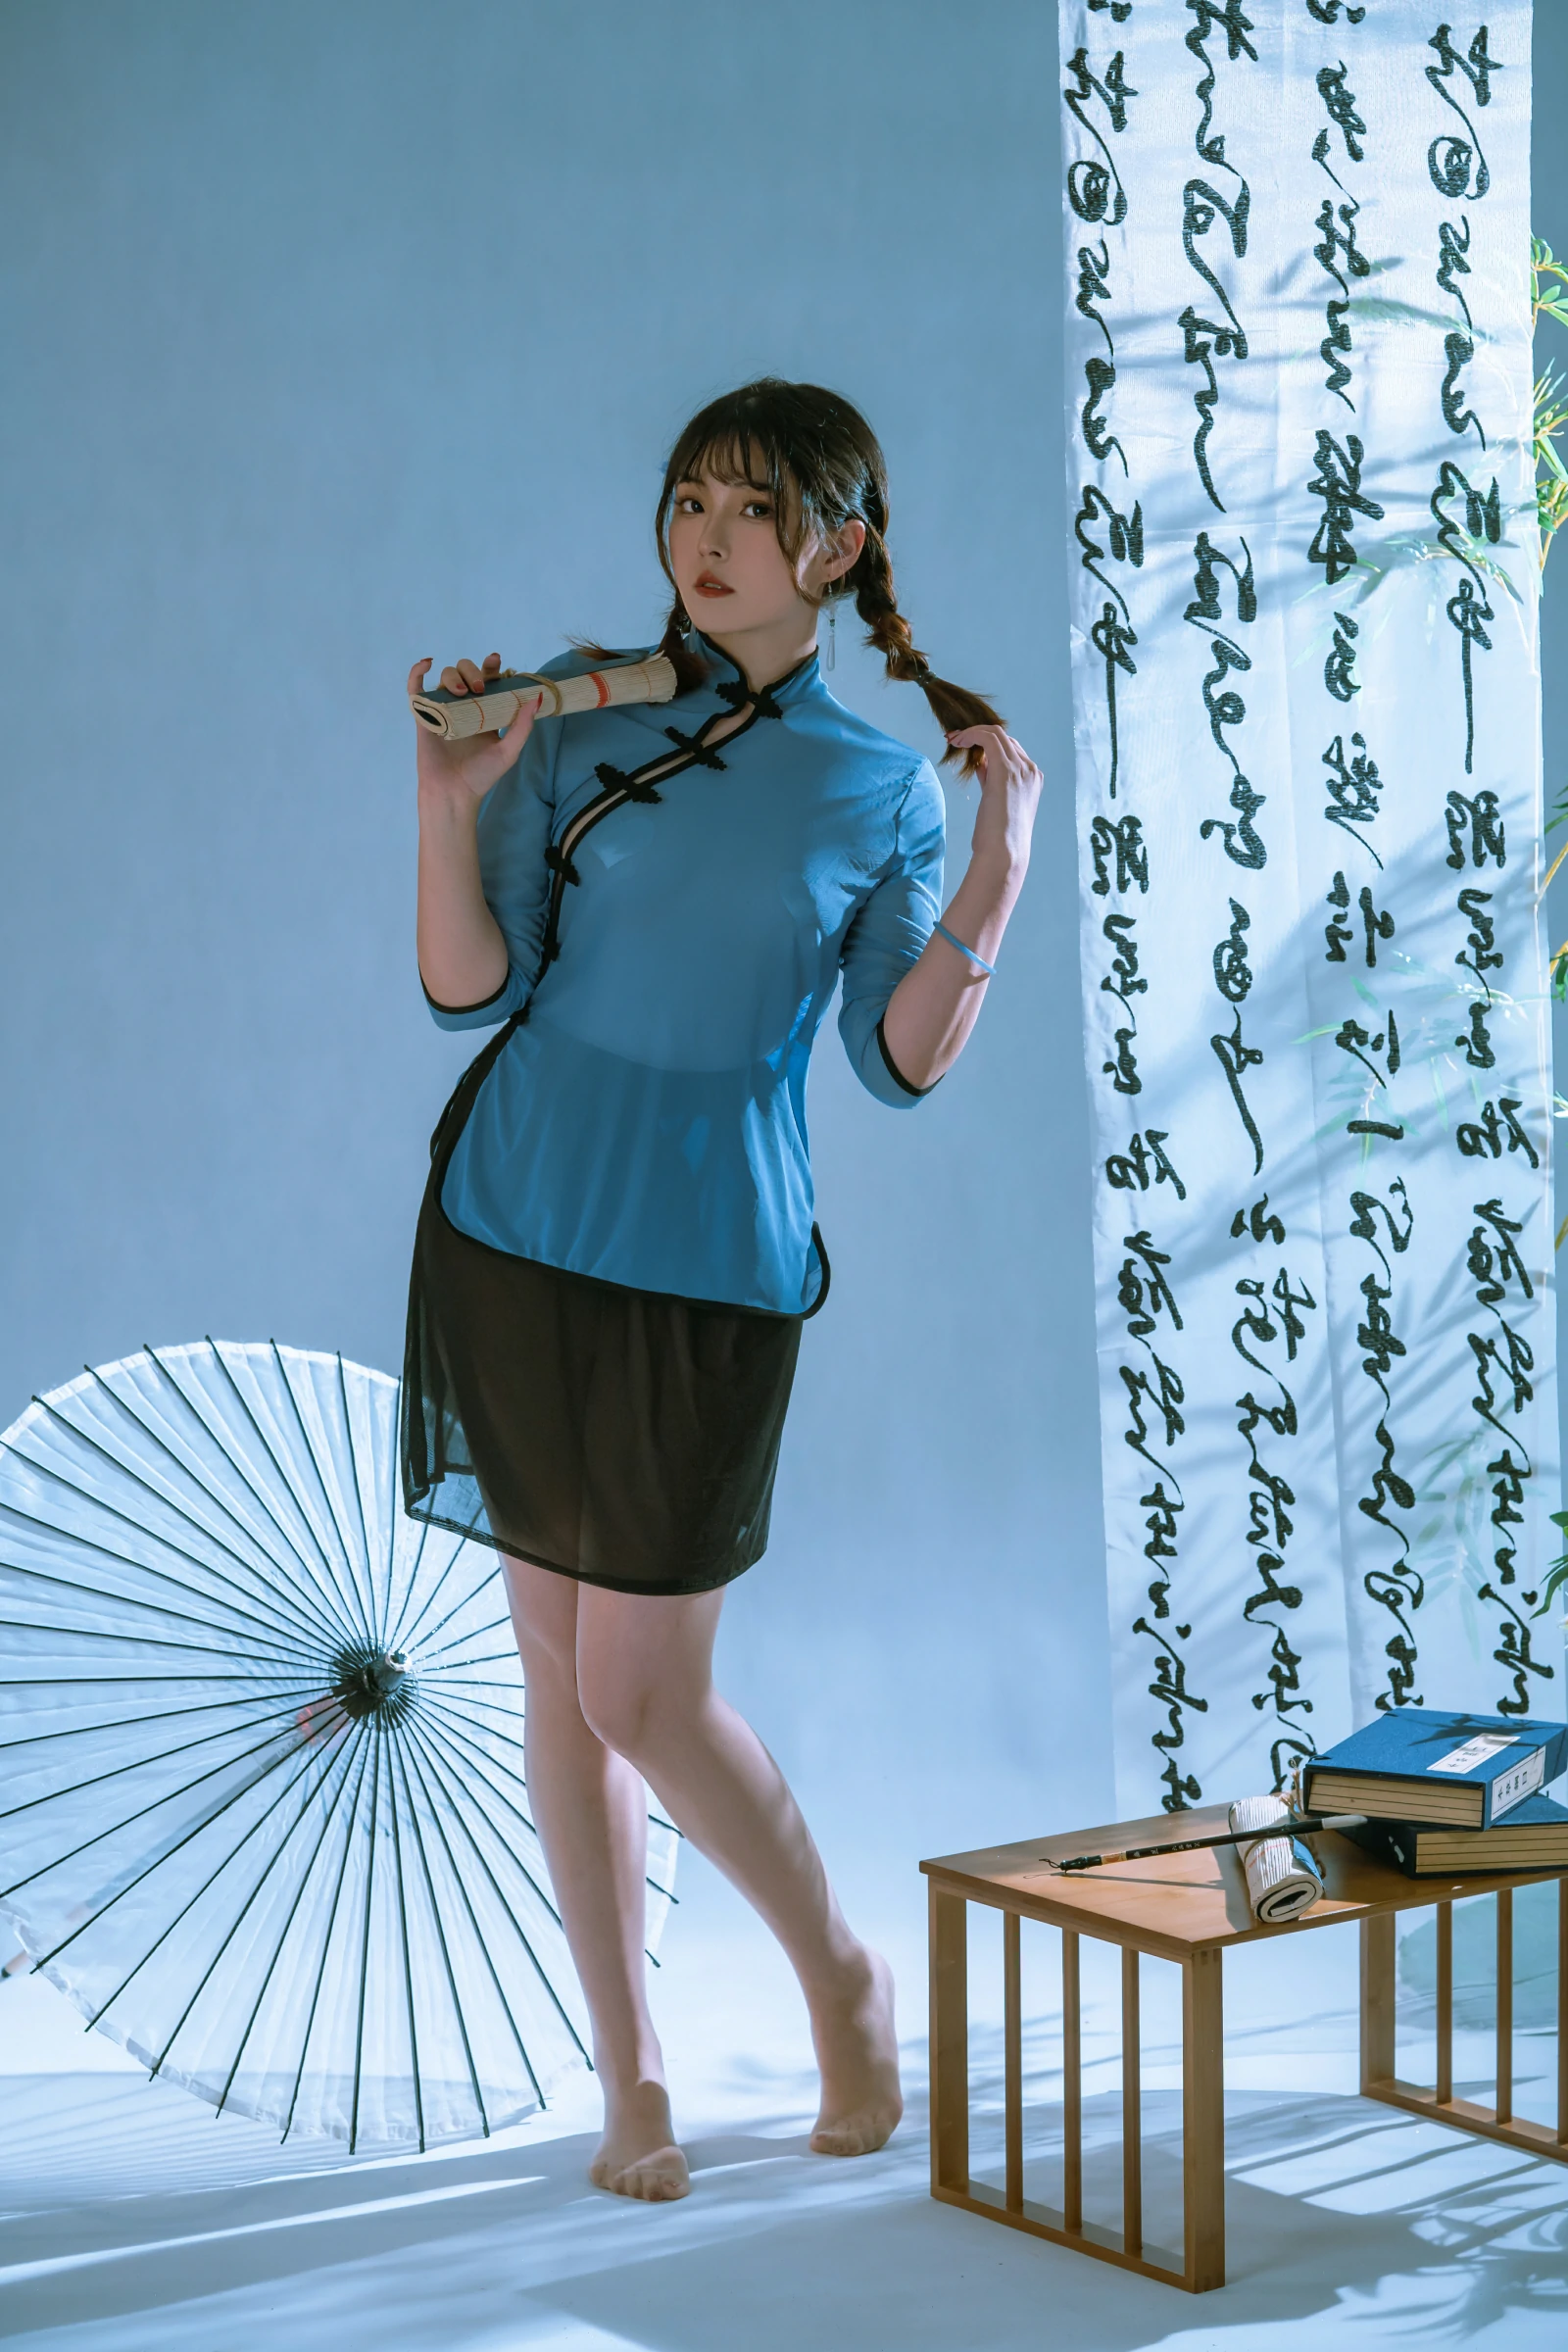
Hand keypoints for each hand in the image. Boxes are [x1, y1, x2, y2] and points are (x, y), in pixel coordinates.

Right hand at [409, 651, 541, 808]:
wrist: (455, 793)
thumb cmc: (481, 776)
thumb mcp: (508, 752)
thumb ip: (522, 727)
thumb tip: (536, 699)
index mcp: (484, 710)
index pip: (487, 679)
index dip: (490, 667)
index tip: (495, 661)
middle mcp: (463, 706)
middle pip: (465, 672)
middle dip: (472, 672)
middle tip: (480, 688)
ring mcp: (443, 708)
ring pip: (445, 676)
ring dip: (453, 676)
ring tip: (461, 692)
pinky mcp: (424, 716)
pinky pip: (416, 688)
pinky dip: (417, 672)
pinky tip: (427, 663)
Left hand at [945, 725, 1042, 881]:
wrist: (1004, 853)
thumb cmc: (998, 836)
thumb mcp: (997, 802)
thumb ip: (992, 780)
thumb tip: (982, 764)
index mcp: (1032, 779)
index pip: (1011, 749)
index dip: (988, 743)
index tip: (968, 744)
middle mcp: (1030, 770)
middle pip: (1005, 738)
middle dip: (978, 733)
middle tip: (956, 738)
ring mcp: (1021, 769)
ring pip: (997, 734)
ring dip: (973, 732)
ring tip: (954, 739)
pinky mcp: (1005, 771)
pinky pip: (988, 739)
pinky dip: (971, 735)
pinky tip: (958, 741)